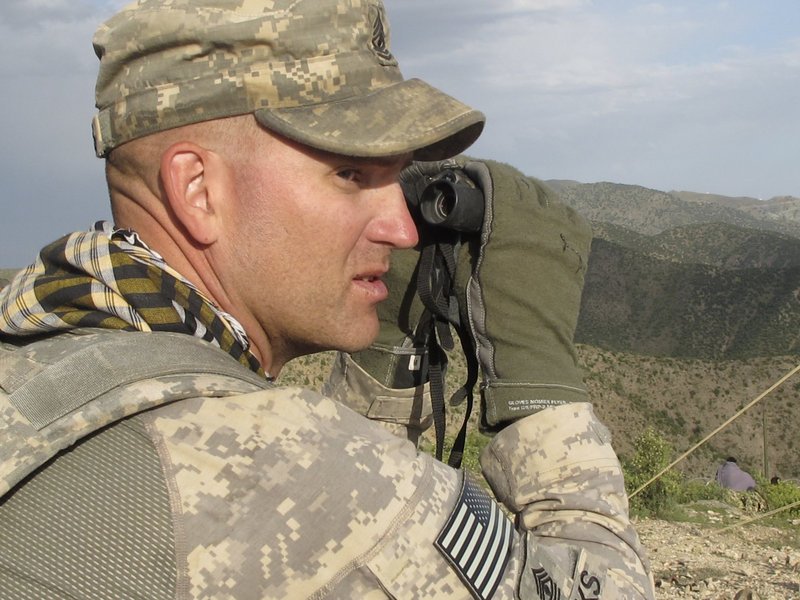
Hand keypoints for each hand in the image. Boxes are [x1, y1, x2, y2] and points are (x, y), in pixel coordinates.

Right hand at [405, 158, 592, 431]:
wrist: (529, 347)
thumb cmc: (488, 311)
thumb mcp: (463, 268)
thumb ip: (463, 232)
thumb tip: (457, 207)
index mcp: (511, 221)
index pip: (496, 177)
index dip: (478, 172)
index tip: (464, 174)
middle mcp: (543, 217)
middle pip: (521, 182)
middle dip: (500, 183)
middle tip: (481, 190)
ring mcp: (566, 230)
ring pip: (545, 195)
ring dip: (524, 195)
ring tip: (507, 206)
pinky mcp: (579, 245)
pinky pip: (563, 213)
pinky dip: (547, 211)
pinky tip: (533, 221)